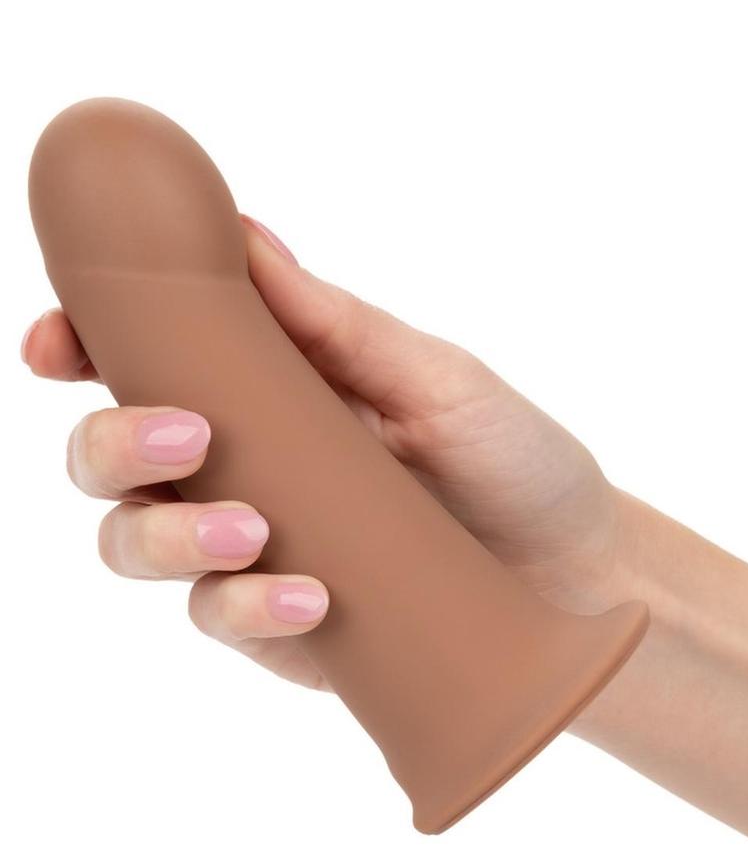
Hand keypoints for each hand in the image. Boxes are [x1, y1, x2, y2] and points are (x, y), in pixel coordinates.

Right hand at [21, 216, 626, 688]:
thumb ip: (336, 323)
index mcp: (264, 393)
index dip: (80, 347)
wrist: (576, 572)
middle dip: (112, 446)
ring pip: (136, 546)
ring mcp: (250, 551)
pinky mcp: (278, 625)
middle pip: (109, 461)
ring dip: (167, 537)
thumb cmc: (510, 460)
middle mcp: (239, 469)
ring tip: (252, 530)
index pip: (142, 364)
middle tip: (186, 438)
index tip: (60, 340)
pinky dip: (243, 607)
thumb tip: (244, 234)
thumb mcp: (436, 378)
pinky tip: (308, 597)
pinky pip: (218, 618)